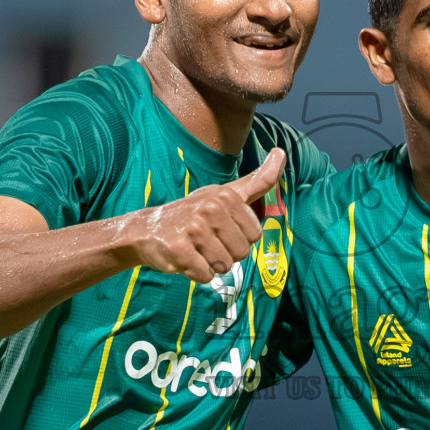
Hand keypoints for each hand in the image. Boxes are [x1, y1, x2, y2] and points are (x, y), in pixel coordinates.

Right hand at [125, 148, 284, 283]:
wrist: (147, 229)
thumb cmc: (194, 212)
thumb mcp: (226, 193)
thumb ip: (257, 181)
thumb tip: (281, 153)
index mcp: (226, 195)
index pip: (255, 235)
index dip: (240, 238)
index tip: (221, 228)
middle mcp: (210, 209)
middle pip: (241, 253)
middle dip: (226, 253)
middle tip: (206, 241)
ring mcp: (193, 229)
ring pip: (224, 266)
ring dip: (210, 264)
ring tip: (195, 249)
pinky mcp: (179, 250)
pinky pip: (204, 276)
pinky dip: (196, 273)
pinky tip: (185, 258)